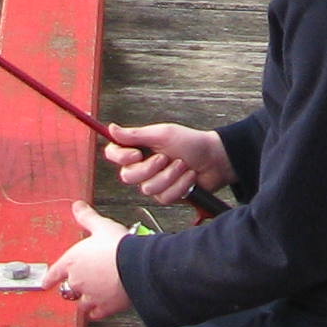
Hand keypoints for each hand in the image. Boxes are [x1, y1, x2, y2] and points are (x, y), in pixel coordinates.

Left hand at [48, 202, 131, 319]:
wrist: (136, 266)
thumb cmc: (118, 246)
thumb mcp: (101, 226)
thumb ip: (87, 217)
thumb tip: (77, 206)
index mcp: (72, 262)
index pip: (54, 273)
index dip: (50, 278)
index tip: (45, 283)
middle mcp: (77, 281)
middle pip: (69, 288)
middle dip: (75, 285)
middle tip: (85, 281)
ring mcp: (90, 296)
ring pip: (81, 303)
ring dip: (84, 300)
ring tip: (91, 296)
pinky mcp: (104, 307)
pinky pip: (95, 313)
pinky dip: (96, 311)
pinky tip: (99, 308)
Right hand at [107, 123, 231, 203]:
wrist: (215, 160)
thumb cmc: (191, 142)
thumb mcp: (163, 134)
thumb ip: (136, 135)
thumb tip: (111, 128)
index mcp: (139, 148)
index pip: (114, 154)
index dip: (121, 157)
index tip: (136, 154)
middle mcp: (143, 167)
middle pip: (127, 176)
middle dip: (149, 168)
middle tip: (166, 158)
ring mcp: (154, 182)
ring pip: (148, 188)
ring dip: (170, 176)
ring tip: (184, 165)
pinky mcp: (167, 195)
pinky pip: (164, 197)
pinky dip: (180, 185)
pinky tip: (190, 177)